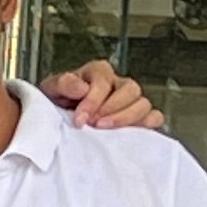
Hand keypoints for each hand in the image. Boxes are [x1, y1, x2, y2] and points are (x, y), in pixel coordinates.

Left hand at [42, 58, 164, 132]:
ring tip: (105, 130)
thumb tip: (82, 88)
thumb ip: (63, 84)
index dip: (93, 101)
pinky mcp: (139, 117)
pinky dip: (147, 125)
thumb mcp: (51, 89)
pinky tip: (128, 134)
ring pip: (144, 104)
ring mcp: (131, 100)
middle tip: (94, 124)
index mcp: (98, 72)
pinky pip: (154, 118)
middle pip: (131, 90)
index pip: (104, 82)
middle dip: (112, 109)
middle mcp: (118, 83)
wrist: (56, 119)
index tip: (80, 119)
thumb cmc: (58, 102)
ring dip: (126, 118)